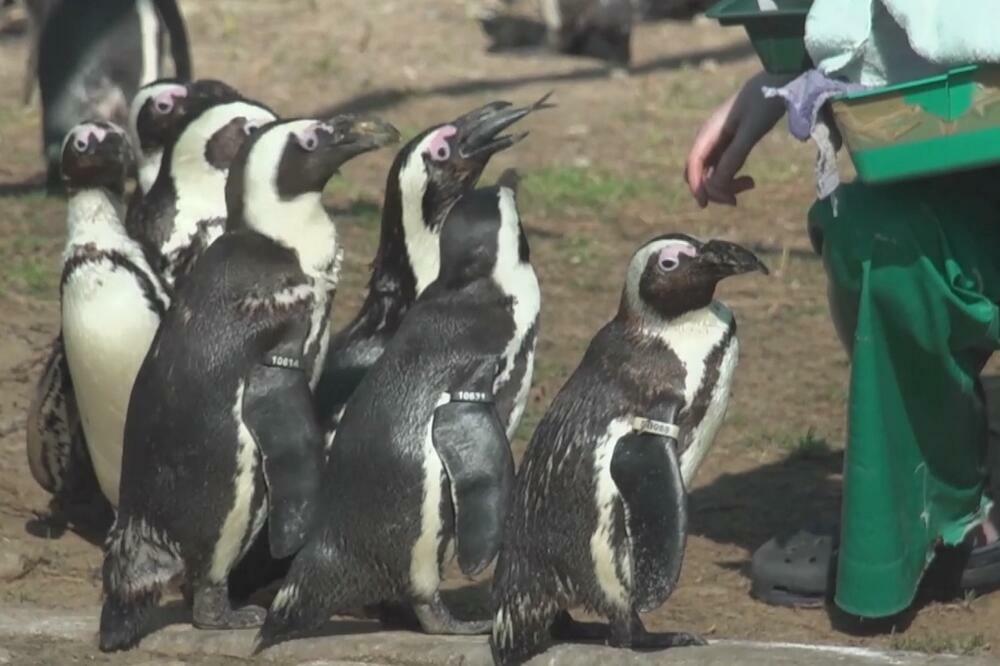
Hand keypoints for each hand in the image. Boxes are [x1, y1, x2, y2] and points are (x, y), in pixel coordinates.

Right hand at [684, 71, 791, 207]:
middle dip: (713, 188)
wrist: (781, 79)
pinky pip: (724, 168)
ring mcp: (719, 141)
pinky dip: (732, 178)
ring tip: (751, 184)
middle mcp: (709, 137)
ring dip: (725, 185)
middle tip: (737, 199)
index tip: (705, 204)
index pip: (694, 163)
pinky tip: (750, 180)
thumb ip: (734, 156)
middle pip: (698, 172)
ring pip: (711, 173)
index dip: (696, 185)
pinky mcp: (730, 144)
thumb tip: (716, 184)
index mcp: (710, 130)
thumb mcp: (752, 130)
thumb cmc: (766, 101)